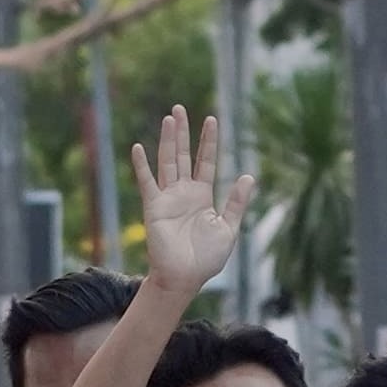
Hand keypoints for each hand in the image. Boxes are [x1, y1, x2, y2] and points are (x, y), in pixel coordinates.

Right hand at [125, 106, 255, 294]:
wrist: (185, 278)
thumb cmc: (206, 259)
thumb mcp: (228, 228)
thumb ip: (236, 202)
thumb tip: (248, 176)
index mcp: (203, 196)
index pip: (206, 162)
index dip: (208, 142)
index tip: (211, 119)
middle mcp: (184, 193)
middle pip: (184, 156)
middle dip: (184, 132)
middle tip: (180, 108)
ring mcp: (168, 198)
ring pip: (168, 162)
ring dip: (168, 140)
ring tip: (170, 118)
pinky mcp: (154, 207)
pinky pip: (147, 182)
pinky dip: (142, 166)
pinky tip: (138, 147)